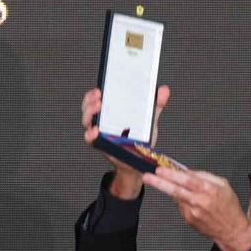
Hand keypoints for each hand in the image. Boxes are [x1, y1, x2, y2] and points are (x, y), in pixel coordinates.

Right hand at [81, 84, 169, 198]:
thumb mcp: (149, 120)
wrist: (139, 162)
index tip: (100, 88)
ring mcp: (100, 134)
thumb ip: (156, 105)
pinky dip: (90, 135)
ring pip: (87, 122)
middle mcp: (102, 122)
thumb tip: (164, 90)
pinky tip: (95, 131)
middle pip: (88, 108)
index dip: (94, 93)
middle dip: (90, 100)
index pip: (97, 99)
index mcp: (111, 113)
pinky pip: (91, 140)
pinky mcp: (100, 146)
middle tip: (99, 96)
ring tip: (97, 107)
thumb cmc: (140, 140)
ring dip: (89, 113)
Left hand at [142, 165, 250, 250]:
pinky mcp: (188, 219)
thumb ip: (204, 176)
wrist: (231, 230)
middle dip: (159, 183)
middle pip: (175, 190)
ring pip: (176, 197)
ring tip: (177, 187)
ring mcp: (192, 212)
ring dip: (172, 190)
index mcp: (209, 190)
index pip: (186, 179)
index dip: (172, 174)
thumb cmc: (228, 206)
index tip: (161, 170)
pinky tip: (191, 202)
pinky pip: (180, 206)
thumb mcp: (223, 184)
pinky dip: (182, 201)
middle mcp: (199, 201)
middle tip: (148, 177)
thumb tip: (187, 171)